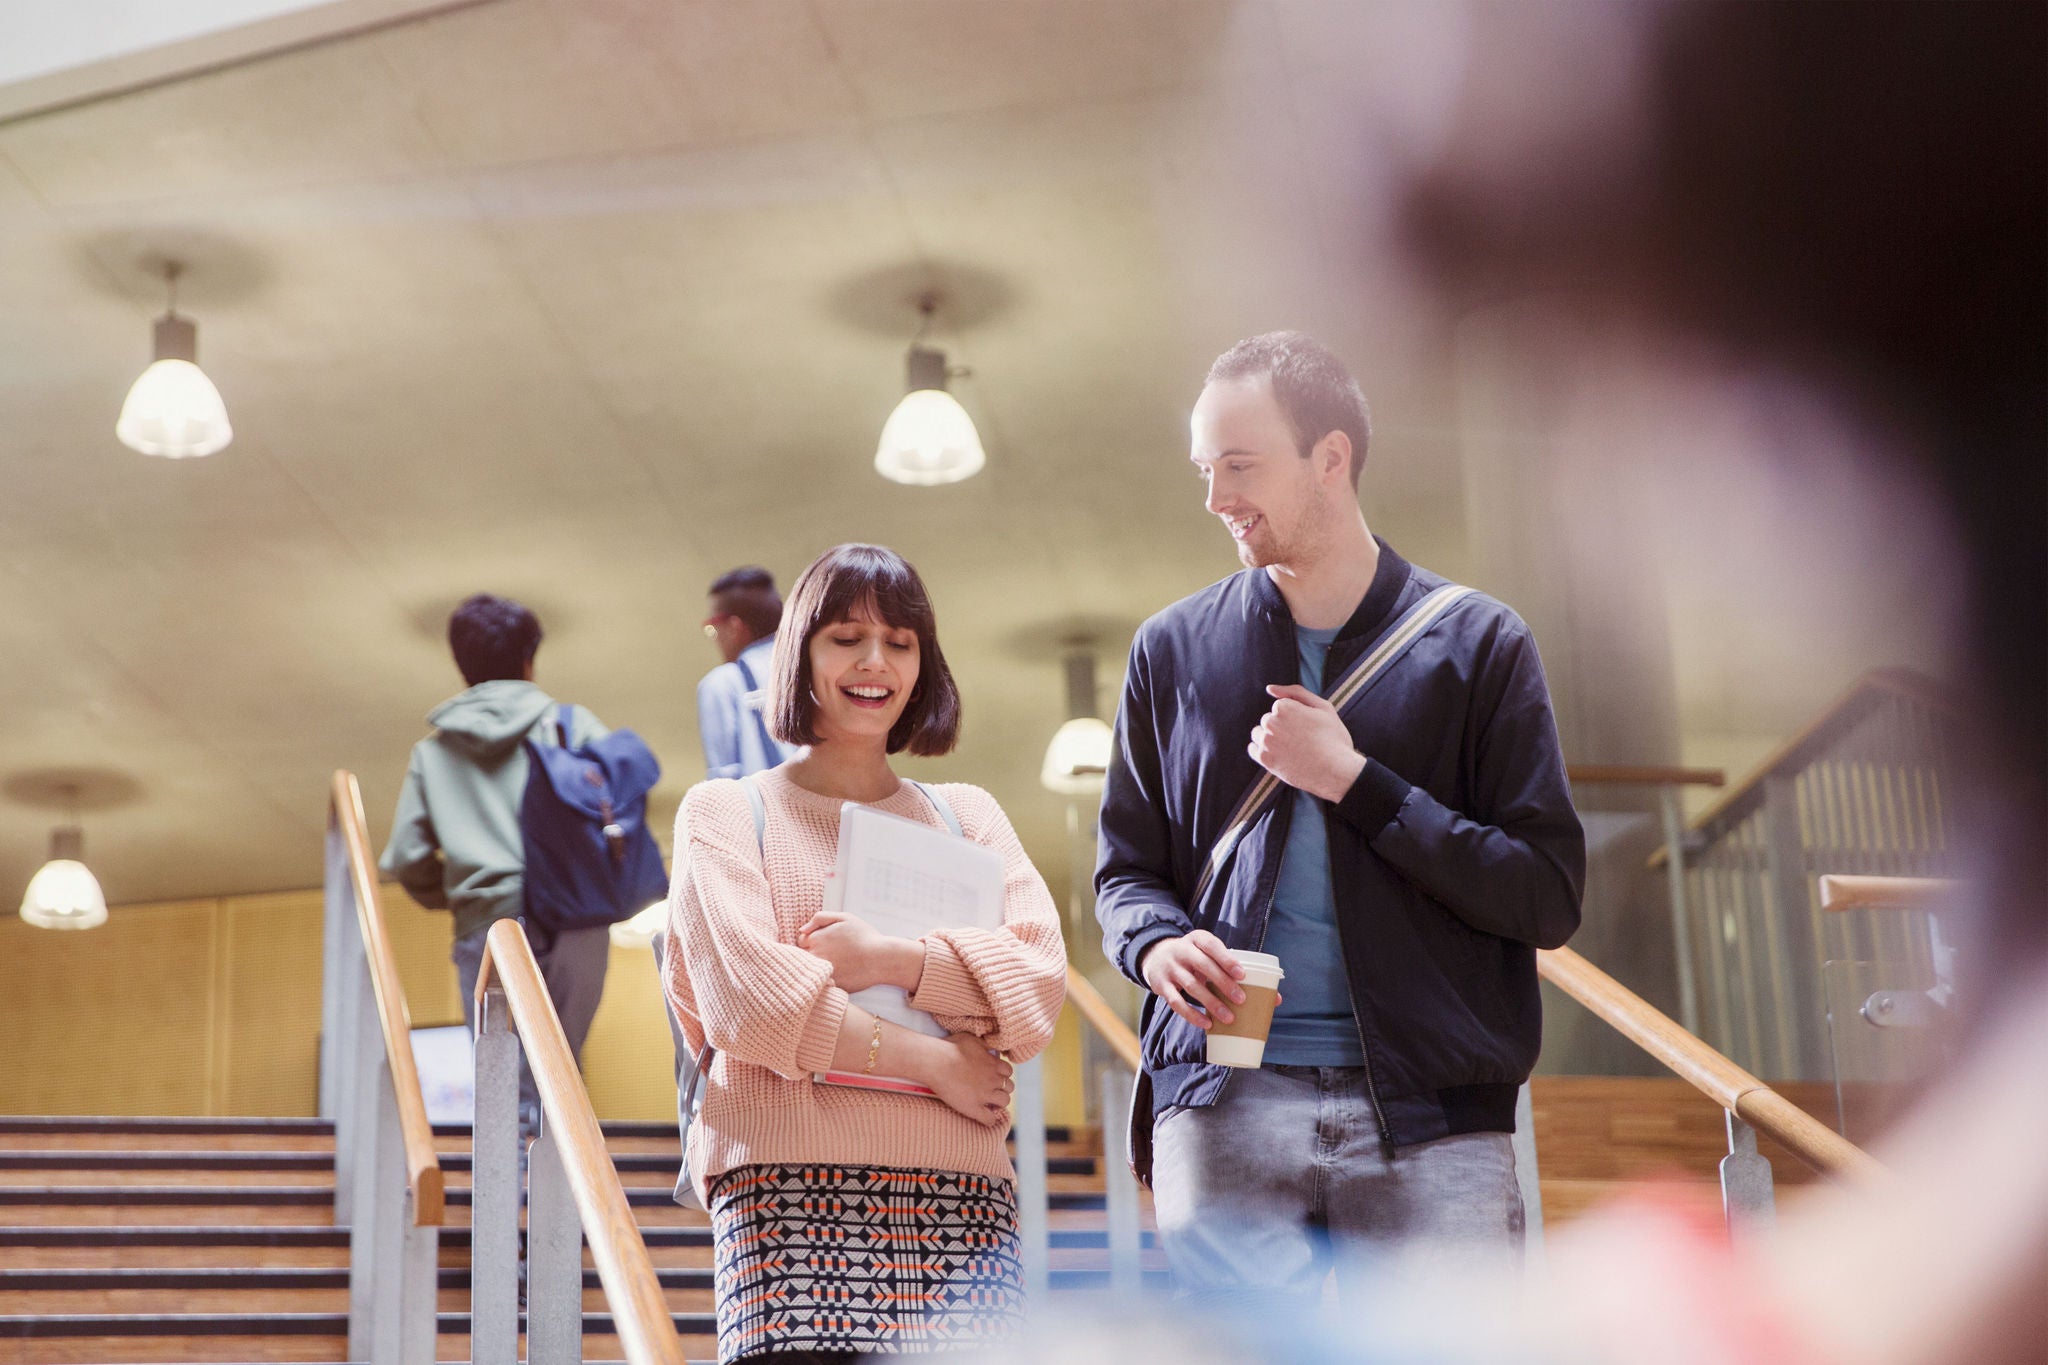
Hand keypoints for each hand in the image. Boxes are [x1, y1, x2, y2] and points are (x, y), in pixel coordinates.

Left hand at [797, 910, 921, 993]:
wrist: (881, 959)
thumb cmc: (864, 936)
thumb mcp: (844, 917)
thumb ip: (819, 918)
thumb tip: (802, 930)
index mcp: (816, 939)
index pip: (801, 941)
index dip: (811, 941)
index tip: (824, 942)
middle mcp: (815, 956)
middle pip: (803, 956)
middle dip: (812, 954)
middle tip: (830, 953)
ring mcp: (822, 972)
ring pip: (810, 970)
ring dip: (816, 967)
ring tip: (835, 963)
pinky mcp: (830, 985)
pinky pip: (820, 983)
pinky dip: (825, 979)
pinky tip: (839, 974)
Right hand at [925, 1032, 1014, 1127]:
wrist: (936, 1062)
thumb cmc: (950, 1048)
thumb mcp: (972, 1039)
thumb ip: (986, 1045)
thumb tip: (992, 1049)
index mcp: (993, 1064)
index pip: (1008, 1071)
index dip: (1002, 1074)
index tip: (995, 1076)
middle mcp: (993, 1080)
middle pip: (1010, 1087)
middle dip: (1003, 1088)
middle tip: (992, 1089)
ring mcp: (984, 1095)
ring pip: (1004, 1102)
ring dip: (999, 1102)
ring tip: (991, 1103)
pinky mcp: (973, 1108)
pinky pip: (989, 1119)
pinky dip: (990, 1119)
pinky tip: (985, 1117)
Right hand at [1140, 930, 1245, 1030]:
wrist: (1156, 956)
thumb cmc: (1193, 956)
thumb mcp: (1205, 950)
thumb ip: (1227, 963)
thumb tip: (1266, 992)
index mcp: (1196, 938)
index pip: (1211, 946)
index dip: (1226, 960)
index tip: (1242, 975)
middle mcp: (1181, 950)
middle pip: (1203, 965)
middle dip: (1223, 983)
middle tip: (1241, 999)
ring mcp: (1170, 968)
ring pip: (1192, 986)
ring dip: (1211, 1003)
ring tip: (1229, 1017)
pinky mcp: (1161, 986)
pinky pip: (1177, 1002)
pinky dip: (1192, 1015)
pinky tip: (1207, 1023)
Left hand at [1250, 684, 1366, 801]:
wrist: (1337, 772)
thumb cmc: (1333, 738)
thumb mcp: (1323, 707)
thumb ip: (1296, 692)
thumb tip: (1269, 689)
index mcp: (1284, 707)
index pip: (1280, 707)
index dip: (1296, 718)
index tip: (1308, 729)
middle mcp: (1271, 722)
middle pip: (1269, 720)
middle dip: (1282, 727)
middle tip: (1303, 741)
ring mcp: (1266, 742)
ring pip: (1259, 734)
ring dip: (1271, 739)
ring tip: (1292, 750)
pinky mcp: (1264, 760)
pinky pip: (1253, 750)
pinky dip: (1264, 752)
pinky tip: (1280, 756)